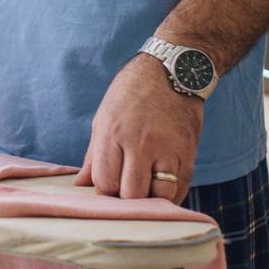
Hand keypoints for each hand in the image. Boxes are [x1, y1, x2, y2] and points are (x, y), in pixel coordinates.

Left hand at [74, 54, 202, 203]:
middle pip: (131, 194)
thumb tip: (81, 184)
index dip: (105, 190)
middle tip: (127, 189)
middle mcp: (139, 142)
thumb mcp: (104, 118)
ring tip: (146, 189)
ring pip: (158, 195)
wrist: (173, 70)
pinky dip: (171, 195)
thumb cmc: (132, 94)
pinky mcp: (188, 151)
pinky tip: (162, 188)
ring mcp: (167, 148)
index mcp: (112, 133)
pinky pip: (181, 187)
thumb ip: (94, 156)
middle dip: (127, 198)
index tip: (109, 185)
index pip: (105, 182)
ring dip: (151, 198)